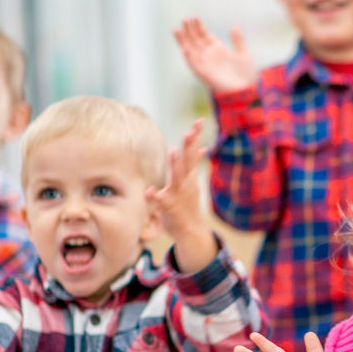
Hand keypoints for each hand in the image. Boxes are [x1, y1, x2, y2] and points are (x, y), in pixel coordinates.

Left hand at [145, 120, 216, 272]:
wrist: (190, 231)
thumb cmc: (188, 204)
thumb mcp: (193, 181)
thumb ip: (194, 164)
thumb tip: (202, 148)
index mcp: (190, 175)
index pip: (193, 151)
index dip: (196, 136)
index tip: (199, 120)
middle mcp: (186, 182)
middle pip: (188, 160)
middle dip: (189, 146)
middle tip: (190, 131)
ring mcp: (178, 193)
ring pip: (177, 176)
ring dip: (175, 164)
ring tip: (172, 151)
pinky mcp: (168, 206)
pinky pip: (160, 200)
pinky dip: (154, 196)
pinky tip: (150, 191)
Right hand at [173, 17, 256, 93]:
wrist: (246, 90)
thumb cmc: (246, 74)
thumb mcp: (243, 53)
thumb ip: (238, 40)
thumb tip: (234, 26)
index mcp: (218, 49)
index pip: (204, 35)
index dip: (199, 26)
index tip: (194, 16)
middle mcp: (209, 55)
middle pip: (195, 40)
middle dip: (189, 30)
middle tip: (184, 18)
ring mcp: (205, 64)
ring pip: (190, 50)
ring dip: (183, 41)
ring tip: (176, 29)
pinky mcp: (204, 74)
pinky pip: (194, 65)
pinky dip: (189, 57)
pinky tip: (184, 48)